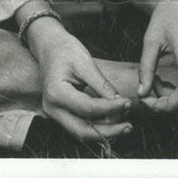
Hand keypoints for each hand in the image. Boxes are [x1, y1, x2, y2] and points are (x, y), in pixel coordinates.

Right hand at [26, 16, 132, 142]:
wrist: (49, 45)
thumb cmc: (65, 49)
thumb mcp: (85, 62)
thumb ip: (102, 85)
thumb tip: (120, 103)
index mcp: (56, 93)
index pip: (89, 109)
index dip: (111, 109)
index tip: (128, 103)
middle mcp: (52, 108)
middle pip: (83, 131)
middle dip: (108, 132)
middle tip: (128, 126)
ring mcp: (54, 113)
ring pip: (82, 132)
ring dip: (104, 132)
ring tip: (124, 125)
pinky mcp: (60, 113)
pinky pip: (79, 125)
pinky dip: (97, 126)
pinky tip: (112, 120)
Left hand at [138, 0, 177, 112]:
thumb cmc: (170, 12)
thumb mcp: (151, 37)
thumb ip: (146, 68)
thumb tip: (142, 93)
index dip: (168, 105)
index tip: (150, 103)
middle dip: (167, 102)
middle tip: (148, 91)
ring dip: (174, 97)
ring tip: (156, 81)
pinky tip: (168, 79)